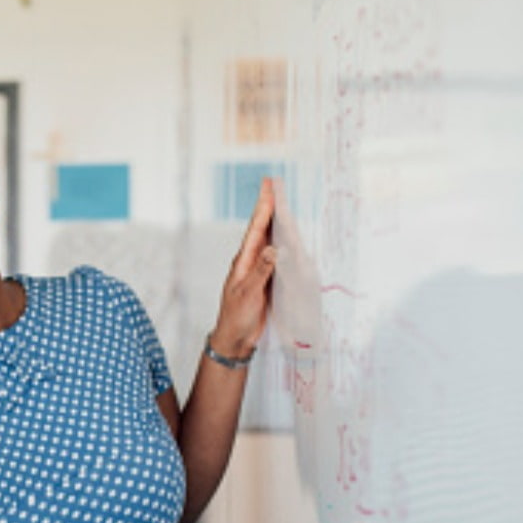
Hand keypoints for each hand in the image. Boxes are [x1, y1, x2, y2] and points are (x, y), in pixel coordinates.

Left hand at [212, 178, 278, 358]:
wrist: (235, 338)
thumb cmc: (237, 317)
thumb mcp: (248, 294)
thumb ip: (261, 271)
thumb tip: (273, 248)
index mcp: (243, 262)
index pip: (255, 230)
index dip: (263, 208)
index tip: (268, 188)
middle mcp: (250, 262)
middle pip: (261, 229)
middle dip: (267, 207)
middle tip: (272, 185)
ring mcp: (258, 270)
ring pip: (268, 240)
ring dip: (275, 222)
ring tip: (280, 203)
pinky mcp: (266, 281)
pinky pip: (275, 256)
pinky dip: (281, 243)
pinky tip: (287, 237)